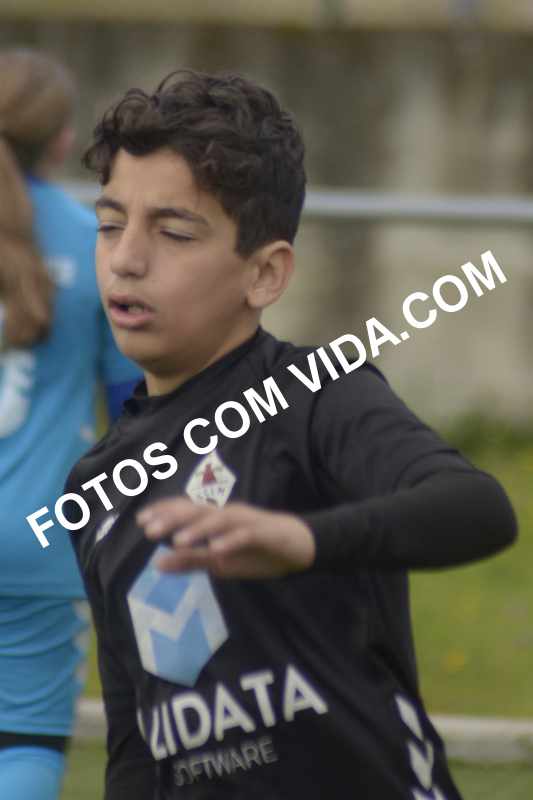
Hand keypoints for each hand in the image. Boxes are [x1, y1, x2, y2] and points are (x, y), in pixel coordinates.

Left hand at [136, 498, 315, 578]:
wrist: (298, 547)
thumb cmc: (256, 551)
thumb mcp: (220, 562)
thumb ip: (190, 561)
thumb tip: (156, 563)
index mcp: (215, 520)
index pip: (185, 511)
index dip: (163, 512)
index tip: (140, 520)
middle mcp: (227, 515)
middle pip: (197, 512)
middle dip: (172, 519)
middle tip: (149, 530)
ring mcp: (245, 522)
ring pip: (218, 521)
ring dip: (197, 530)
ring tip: (178, 541)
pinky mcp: (263, 533)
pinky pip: (245, 535)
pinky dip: (230, 541)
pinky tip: (217, 550)